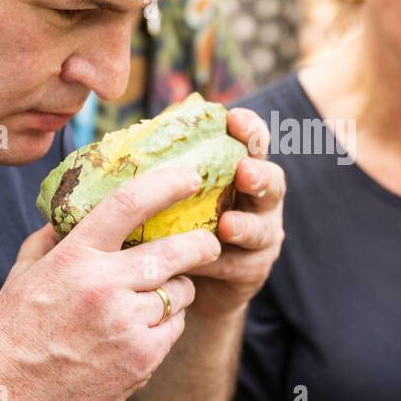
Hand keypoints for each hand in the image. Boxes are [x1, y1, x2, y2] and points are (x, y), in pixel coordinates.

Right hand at [0, 165, 222, 400]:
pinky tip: (146, 329)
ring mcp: (126, 324)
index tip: (190, 178)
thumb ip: (50, 239)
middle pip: (176, 250)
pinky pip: (174, 328)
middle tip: (208, 243)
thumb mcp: (22, 276)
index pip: (129, 204)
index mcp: (74, 257)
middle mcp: (104, 286)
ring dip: (178, 289)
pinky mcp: (141, 358)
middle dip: (201, 243)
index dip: (167, 184)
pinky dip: (167, 324)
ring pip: (179, 292)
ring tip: (160, 294)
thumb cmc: (13, 335)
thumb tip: (71, 212)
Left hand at [184, 107, 285, 316]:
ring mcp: (262, 237)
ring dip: (244, 227)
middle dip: (259, 176)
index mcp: (242, 171)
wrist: (180, 280)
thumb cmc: (173, 224)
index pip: (254, 143)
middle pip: (272, 183)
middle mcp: (260, 201)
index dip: (249, 130)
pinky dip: (219, 264)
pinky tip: (201, 263)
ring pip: (261, 230)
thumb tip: (128, 140)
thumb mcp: (171, 194)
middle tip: (244, 173)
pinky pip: (239, 266)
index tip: (234, 120)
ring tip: (226, 226)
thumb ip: (165, 170)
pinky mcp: (253, 271)